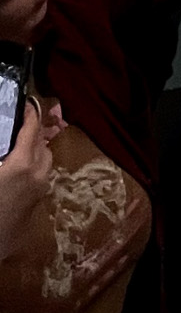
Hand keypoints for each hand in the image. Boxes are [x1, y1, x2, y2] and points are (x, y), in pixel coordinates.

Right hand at [0, 102, 53, 258]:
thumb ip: (1, 151)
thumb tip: (5, 149)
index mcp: (22, 165)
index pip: (31, 130)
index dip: (30, 114)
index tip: (28, 103)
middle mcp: (37, 177)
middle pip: (43, 147)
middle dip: (34, 133)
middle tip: (20, 126)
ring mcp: (38, 195)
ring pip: (45, 165)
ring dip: (35, 153)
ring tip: (17, 148)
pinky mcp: (34, 209)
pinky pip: (39, 181)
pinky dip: (32, 170)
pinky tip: (13, 174)